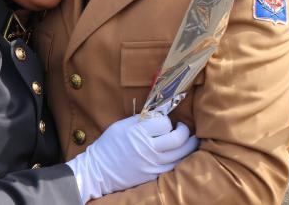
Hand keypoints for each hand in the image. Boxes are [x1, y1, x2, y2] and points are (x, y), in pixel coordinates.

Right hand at [66, 114, 197, 202]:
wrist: (99, 170)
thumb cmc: (109, 145)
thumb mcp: (121, 125)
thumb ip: (140, 119)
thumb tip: (158, 113)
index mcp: (138, 133)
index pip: (164, 123)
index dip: (166, 120)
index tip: (163, 121)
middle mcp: (148, 149)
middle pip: (178, 139)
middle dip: (184, 131)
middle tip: (182, 127)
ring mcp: (152, 164)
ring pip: (181, 154)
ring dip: (189, 145)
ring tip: (190, 140)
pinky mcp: (154, 175)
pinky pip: (175, 167)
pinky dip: (181, 159)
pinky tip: (181, 154)